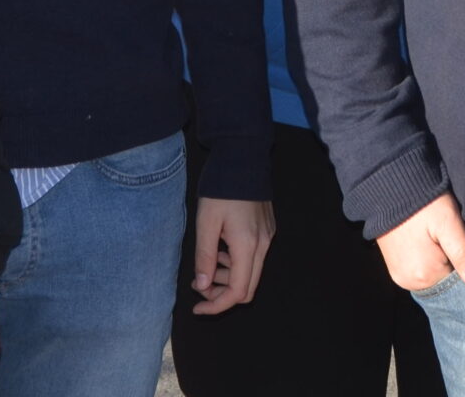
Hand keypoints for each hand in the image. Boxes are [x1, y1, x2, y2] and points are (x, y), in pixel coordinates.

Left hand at [189, 196, 275, 314]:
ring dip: (228, 278)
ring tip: (207, 265)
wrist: (243, 158)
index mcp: (248, 246)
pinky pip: (254, 258)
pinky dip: (236, 263)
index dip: (216, 306)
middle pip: (247, 288)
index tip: (196, 307)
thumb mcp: (206, 223)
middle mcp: (263, 245)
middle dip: (222, 294)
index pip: (238, 292)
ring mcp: (268, 237)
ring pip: (251, 273)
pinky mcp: (267, 229)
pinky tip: (221, 250)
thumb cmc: (221, 189)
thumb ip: (205, 257)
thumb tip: (202, 287)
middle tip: (200, 285)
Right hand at [376, 191, 464, 292]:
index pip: (460, 280)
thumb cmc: (422, 202)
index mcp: (424, 276)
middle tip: (450, 232)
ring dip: (442, 257)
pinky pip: (421, 268)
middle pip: (446, 278)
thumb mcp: (448, 224)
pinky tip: (429, 236)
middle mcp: (409, 283)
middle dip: (454, 259)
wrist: (390, 185)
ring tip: (439, 232)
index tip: (462, 238)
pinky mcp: (395, 266)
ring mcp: (400, 275)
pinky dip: (429, 255)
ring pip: (435, 272)